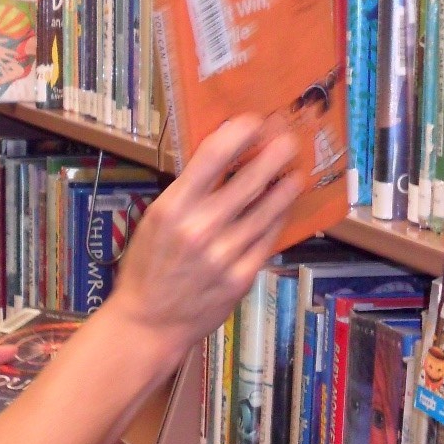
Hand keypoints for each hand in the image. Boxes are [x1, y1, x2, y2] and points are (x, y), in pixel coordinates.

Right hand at [107, 116, 300, 370]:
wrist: (149, 322)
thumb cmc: (148, 268)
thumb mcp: (154, 222)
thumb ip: (186, 194)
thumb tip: (221, 160)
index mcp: (172, 209)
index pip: (211, 157)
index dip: (237, 133)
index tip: (253, 120)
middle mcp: (200, 228)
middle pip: (249, 180)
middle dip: (273, 155)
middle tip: (289, 139)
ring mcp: (224, 254)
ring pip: (267, 210)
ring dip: (285, 186)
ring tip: (295, 171)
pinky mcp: (241, 276)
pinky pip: (267, 239)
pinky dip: (277, 219)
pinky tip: (283, 207)